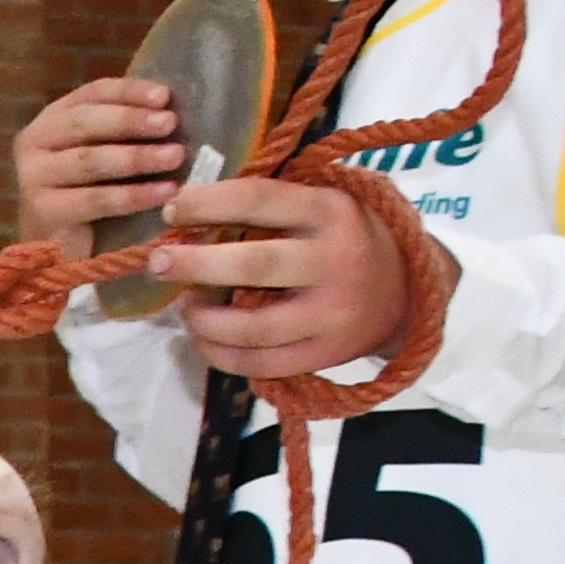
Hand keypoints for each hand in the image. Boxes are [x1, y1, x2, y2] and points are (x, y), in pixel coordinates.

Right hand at [14, 77, 188, 257]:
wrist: (56, 246)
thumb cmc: (89, 190)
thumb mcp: (103, 149)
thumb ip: (125, 127)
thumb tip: (172, 108)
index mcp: (51, 119)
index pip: (92, 94)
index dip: (129, 92)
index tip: (164, 96)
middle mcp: (33, 143)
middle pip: (84, 123)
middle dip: (131, 121)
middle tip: (170, 123)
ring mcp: (33, 179)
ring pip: (89, 160)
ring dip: (137, 157)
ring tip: (175, 156)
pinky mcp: (44, 213)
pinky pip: (96, 200)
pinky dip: (133, 196)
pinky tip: (164, 193)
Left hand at [153, 174, 446, 380]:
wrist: (407, 292)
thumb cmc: (347, 237)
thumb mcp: (326, 202)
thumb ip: (274, 201)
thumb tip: (192, 205)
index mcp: (332, 211)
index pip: (260, 200)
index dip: (208, 203)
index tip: (172, 209)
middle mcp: (336, 261)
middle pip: (253, 265)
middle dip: (195, 264)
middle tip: (157, 262)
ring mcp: (332, 313)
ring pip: (252, 327)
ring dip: (204, 319)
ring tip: (184, 306)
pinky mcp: (325, 354)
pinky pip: (260, 363)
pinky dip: (221, 354)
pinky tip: (204, 338)